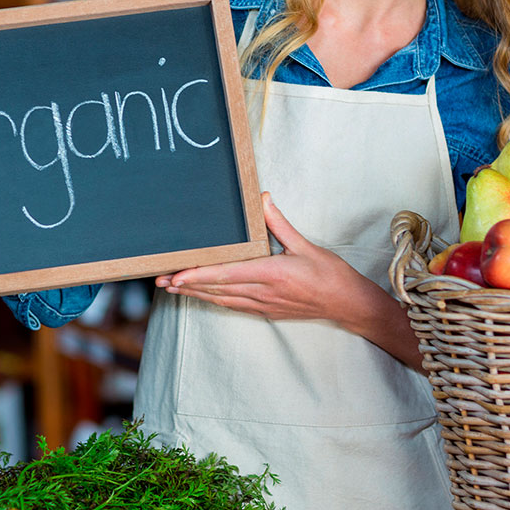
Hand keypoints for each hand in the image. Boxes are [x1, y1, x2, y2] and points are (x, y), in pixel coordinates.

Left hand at [155, 192, 424, 368]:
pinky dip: (214, 300)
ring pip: (221, 299)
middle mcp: (263, 293)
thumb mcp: (306, 245)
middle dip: (187, 285)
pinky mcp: (267, 311)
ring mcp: (264, 305)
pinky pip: (234, 305)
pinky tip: (201, 296)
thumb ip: (279, 223)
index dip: (199, 276)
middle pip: (217, 289)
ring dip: (196, 294)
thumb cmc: (330, 274)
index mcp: (272, 274)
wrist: (348, 305)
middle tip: (160, 279)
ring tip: (171, 288)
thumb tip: (262, 198)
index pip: (227, 274)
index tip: (177, 275)